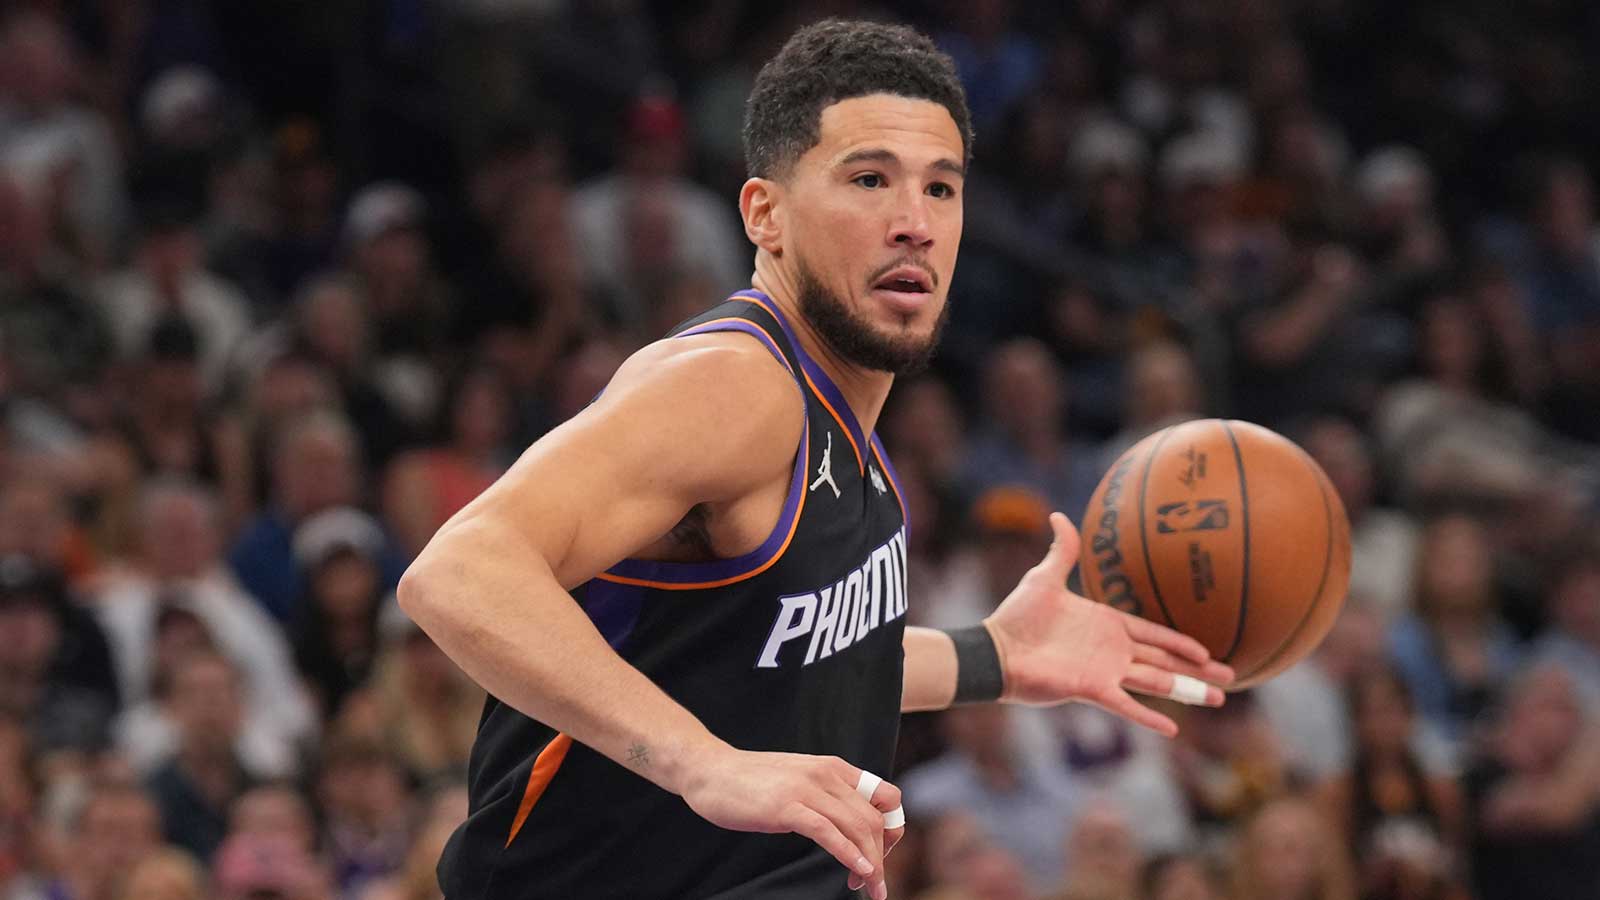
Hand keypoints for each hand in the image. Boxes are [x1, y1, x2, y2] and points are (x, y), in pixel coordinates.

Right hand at [679, 746, 903, 898]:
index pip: (888, 797)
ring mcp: (806, 790)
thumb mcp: (800, 781)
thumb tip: (850, 825)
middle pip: (875, 819)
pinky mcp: (786, 807)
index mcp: (835, 768)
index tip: (880, 857)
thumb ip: (826, 796)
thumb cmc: (752, 782)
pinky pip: (828, 832)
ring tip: (870, 888)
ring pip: (857, 827)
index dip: (893, 832)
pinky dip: (848, 854)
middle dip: (882, 857)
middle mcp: (827, 775)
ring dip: (870, 864)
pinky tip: (858, 871)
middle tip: (874, 885)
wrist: (710, 771)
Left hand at [984, 513, 1234, 735]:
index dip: (1180, 642)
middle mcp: (1112, 651)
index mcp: (1107, 625)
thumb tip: (1059, 514)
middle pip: (1165, 660)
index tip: (1207, 650)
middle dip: (1197, 670)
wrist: (995, 649)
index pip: (1153, 634)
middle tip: (1230, 678)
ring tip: (1218, 699)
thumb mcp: (1044, 577)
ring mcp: (1104, 671)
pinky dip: (1148, 717)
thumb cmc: (1017, 615)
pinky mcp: (1091, 688)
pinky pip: (1126, 705)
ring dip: (1187, 691)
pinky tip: (1173, 730)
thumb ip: (1063, 550)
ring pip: (1156, 682)